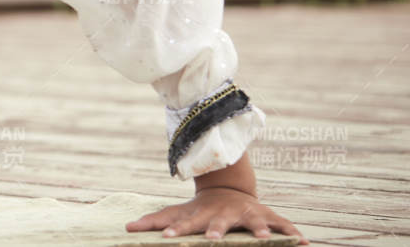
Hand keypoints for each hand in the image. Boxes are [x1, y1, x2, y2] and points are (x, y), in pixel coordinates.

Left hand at [126, 187, 307, 241]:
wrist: (228, 188)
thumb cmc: (198, 210)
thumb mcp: (177, 214)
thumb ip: (154, 222)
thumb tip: (126, 229)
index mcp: (202, 216)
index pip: (186, 224)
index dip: (178, 231)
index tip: (169, 239)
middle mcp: (224, 214)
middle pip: (219, 224)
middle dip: (217, 232)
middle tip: (213, 240)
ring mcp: (247, 214)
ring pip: (254, 222)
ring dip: (260, 231)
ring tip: (265, 240)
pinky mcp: (267, 217)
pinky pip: (283, 225)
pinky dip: (293, 233)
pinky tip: (304, 242)